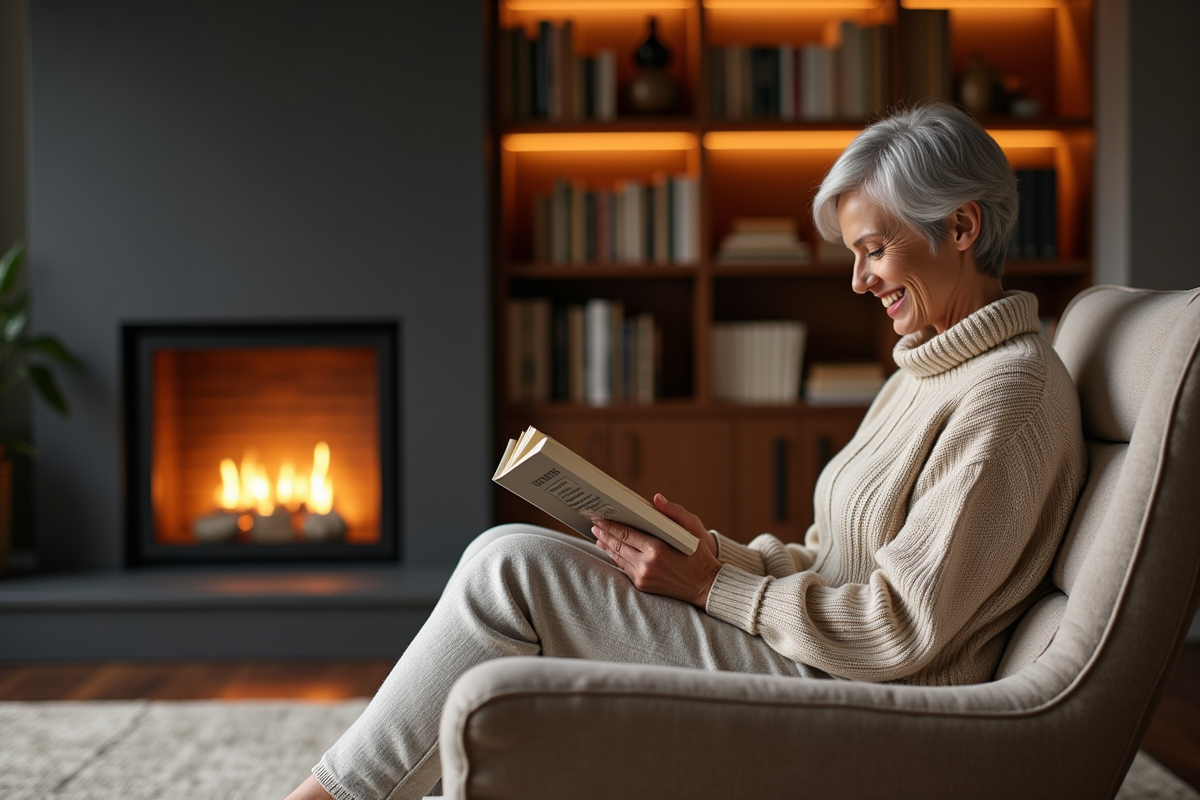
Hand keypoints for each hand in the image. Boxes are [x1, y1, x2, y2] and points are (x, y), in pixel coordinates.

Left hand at [591, 494, 721, 607]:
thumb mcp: (693, 529)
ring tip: (598, 536)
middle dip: (605, 534)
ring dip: (607, 546)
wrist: (706, 586)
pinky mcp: (643, 585)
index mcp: (658, 549)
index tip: (599, 517)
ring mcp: (644, 577)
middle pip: (618, 545)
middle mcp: (647, 564)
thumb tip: (656, 498)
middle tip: (594, 524)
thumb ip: (674, 512)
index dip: (610, 525)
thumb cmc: (700, 554)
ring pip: (619, 558)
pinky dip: (616, 558)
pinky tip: (611, 550)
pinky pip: (624, 568)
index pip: (626, 534)